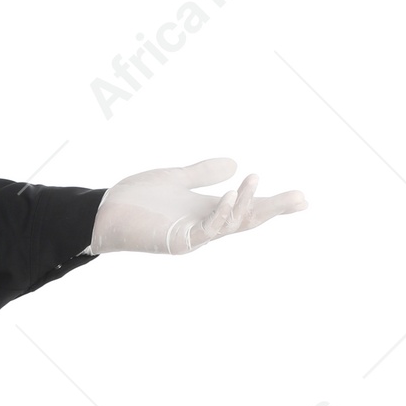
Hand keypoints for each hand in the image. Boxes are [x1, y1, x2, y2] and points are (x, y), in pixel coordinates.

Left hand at [90, 158, 306, 255]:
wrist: (102, 212)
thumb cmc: (136, 198)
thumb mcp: (177, 178)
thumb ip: (204, 172)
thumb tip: (236, 164)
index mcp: (207, 211)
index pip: (248, 208)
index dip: (273, 204)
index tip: (303, 199)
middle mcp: (205, 226)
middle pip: (248, 220)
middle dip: (274, 209)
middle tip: (302, 199)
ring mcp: (193, 236)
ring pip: (230, 224)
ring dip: (245, 203)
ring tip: (253, 179)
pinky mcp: (178, 241)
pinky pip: (207, 230)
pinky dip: (221, 214)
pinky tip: (230, 194)